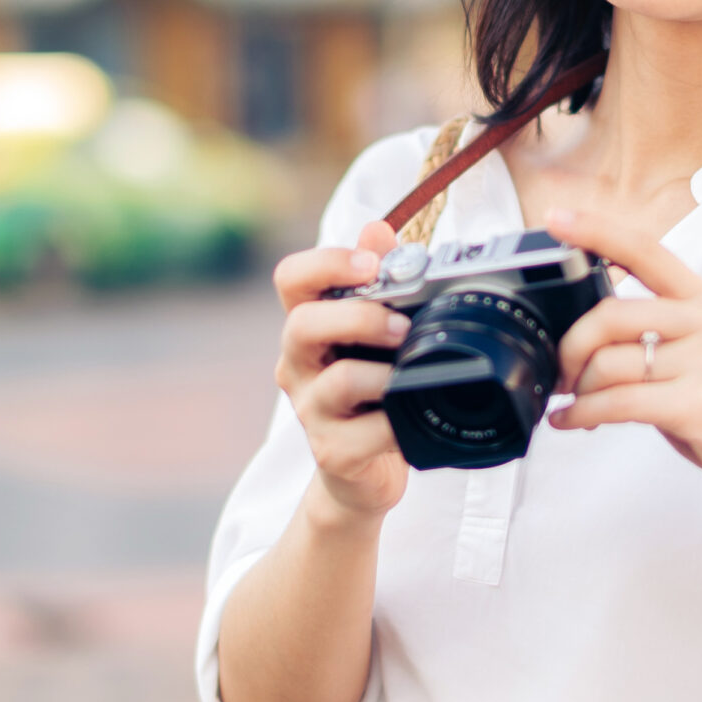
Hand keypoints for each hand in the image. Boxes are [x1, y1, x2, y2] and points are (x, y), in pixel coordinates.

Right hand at [274, 218, 410, 522]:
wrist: (365, 473)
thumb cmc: (373, 392)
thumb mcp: (377, 334)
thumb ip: (378, 280)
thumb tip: (377, 229)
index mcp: (309, 325)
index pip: (291, 278)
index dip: (326, 263)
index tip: (371, 264)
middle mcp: (299, 364)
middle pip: (302, 324)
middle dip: (357, 317)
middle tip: (401, 326)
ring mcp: (311, 409)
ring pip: (335, 381)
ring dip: (381, 374)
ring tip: (410, 374)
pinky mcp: (332, 451)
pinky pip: (362, 433)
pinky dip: (394, 423)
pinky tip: (410, 418)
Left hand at [546, 207, 701, 526]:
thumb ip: (659, 337)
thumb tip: (589, 338)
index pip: (646, 251)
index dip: (597, 231)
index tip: (556, 219)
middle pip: (611, 314)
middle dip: (571, 347)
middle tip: (561, 373)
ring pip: (609, 363)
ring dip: (578, 389)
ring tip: (573, 405)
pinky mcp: (701, 405)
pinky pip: (619, 402)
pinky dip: (584, 413)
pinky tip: (573, 421)